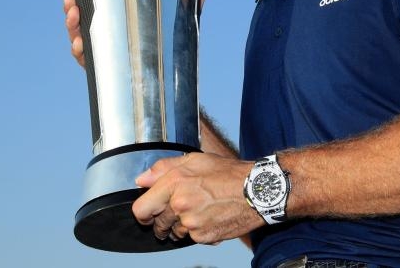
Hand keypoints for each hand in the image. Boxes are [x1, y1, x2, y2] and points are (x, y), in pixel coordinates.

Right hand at [63, 0, 205, 68]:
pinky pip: (85, 59)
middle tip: (72, 4)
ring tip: (75, 18)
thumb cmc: (165, 45)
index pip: (93, 3)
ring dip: (72, 27)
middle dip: (71, 9)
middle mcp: (104, 33)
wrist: (165, 81)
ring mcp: (100, 51)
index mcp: (115, 18)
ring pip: (78, 37)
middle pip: (79, 18)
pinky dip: (80, 51)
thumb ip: (185, 8)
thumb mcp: (174, 24)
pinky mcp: (101, 67)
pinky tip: (81, 46)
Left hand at [132, 153, 261, 244]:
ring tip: (199, 211)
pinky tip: (210, 217)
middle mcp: (180, 205)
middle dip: (163, 221)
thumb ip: (163, 168)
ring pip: (175, 233)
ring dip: (181, 226)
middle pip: (158, 224)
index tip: (148, 214)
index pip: (141, 209)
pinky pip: (192, 238)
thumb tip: (142, 179)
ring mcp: (192, 224)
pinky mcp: (204, 237)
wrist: (257, 190)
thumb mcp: (195, 160)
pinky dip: (198, 231)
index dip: (143, 213)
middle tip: (178, 211)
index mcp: (174, 183)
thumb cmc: (228, 173)